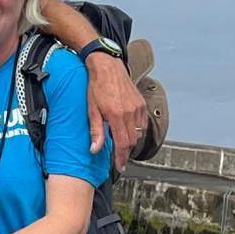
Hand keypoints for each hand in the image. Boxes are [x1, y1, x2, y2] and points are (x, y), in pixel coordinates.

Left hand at [85, 53, 146, 170]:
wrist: (106, 66)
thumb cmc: (97, 86)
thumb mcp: (92, 110)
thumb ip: (96, 131)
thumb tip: (95, 149)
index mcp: (117, 116)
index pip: (123, 144)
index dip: (121, 158)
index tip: (120, 167)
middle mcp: (130, 113)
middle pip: (132, 141)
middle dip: (125, 151)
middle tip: (118, 156)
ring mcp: (138, 108)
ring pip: (138, 133)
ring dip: (131, 140)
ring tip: (121, 141)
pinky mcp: (141, 103)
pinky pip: (142, 123)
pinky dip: (137, 129)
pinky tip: (128, 128)